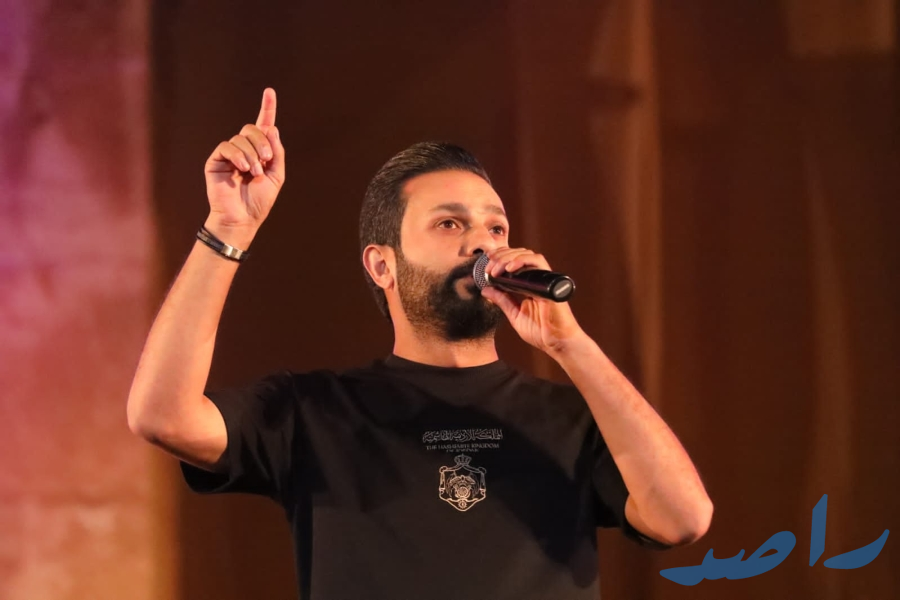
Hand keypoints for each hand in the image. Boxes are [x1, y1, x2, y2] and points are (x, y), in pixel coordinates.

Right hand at [203, 88, 284, 245]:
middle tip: (266, 160)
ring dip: (251, 154)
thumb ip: (276, 152)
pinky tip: (243, 168)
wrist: (242, 218)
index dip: (267, 108)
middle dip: (262, 142)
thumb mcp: (276, 175)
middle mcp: (244, 150)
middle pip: (252, 129)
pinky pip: (227, 146)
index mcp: (260, 152)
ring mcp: (229, 154)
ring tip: (254, 173)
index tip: (269, 91)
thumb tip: (272, 128)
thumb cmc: (258, 201)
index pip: (263, 126)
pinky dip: (237, 155)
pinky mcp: (216, 160)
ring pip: (240, 138)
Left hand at [479, 248, 585, 353]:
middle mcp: (536, 279)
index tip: (486, 265)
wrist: (556, 343)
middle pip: (519, 254)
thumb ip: (502, 300)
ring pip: (527, 254)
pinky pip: (537, 263)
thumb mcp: (514, 314)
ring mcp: (543, 280)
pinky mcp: (550, 282)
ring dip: (508, 258)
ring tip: (495, 269)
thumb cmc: (540, 332)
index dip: (499, 258)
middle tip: (488, 268)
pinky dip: (522, 261)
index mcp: (528, 285)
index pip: (514, 262)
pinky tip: (509, 268)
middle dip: (500, 256)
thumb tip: (486, 289)